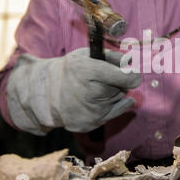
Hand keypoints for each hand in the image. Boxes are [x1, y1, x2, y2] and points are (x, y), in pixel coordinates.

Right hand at [7, 48, 141, 134]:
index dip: (132, 75)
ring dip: (114, 94)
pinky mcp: (89, 124)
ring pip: (118, 99)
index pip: (123, 76)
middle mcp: (86, 93)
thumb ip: (111, 56)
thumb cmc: (70, 71)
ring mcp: (88, 111)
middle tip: (104, 79)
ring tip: (96, 89)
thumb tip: (132, 63)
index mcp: (84, 70)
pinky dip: (118, 106)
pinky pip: (115, 113)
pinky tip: (110, 100)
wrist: (45, 94)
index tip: (134, 75)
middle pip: (120, 88)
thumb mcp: (86, 55)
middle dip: (118, 83)